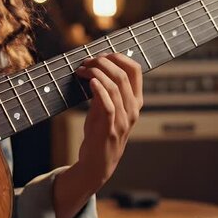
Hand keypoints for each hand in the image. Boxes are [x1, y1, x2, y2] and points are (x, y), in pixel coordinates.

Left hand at [74, 53, 142, 188]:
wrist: (97, 162)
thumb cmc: (100, 133)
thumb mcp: (105, 108)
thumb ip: (105, 91)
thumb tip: (95, 68)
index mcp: (135, 101)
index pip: (135, 70)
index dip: (118, 57)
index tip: (101, 55)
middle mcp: (132, 109)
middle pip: (123, 75)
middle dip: (103, 62)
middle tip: (86, 61)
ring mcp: (123, 119)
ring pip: (115, 87)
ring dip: (95, 73)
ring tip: (81, 69)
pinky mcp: (109, 128)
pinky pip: (108, 104)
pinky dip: (99, 90)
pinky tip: (89, 81)